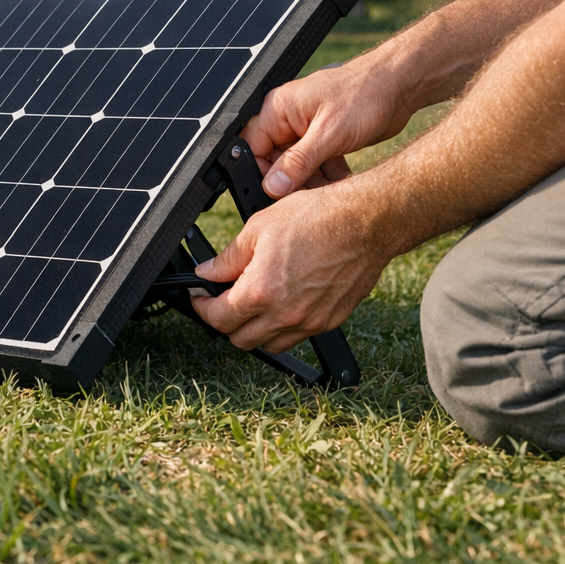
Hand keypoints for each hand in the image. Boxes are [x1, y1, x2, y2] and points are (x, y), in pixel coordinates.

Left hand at [189, 181, 390, 352]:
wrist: (365, 222)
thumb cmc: (317, 219)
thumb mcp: (259, 227)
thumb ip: (229, 257)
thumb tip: (208, 271)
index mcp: (260, 292)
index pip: (218, 318)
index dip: (201, 308)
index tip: (199, 297)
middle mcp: (284, 315)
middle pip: (240, 339)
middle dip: (225, 322)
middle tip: (222, 300)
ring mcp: (309, 322)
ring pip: (269, 344)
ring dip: (254, 330)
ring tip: (253, 304)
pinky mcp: (330, 321)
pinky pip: (298, 337)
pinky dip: (283, 327)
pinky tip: (282, 303)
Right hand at [243, 59, 412, 197]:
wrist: (400, 87)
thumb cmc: (364, 94)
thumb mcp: (328, 134)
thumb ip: (298, 162)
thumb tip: (272, 185)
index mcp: (278, 108)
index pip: (254, 148)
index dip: (265, 173)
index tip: (281, 193)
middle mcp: (288, 118)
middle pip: (275, 161)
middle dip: (294, 180)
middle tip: (311, 195)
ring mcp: (306, 129)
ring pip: (297, 166)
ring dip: (313, 180)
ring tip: (330, 189)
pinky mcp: (324, 138)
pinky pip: (315, 164)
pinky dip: (326, 175)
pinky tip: (340, 180)